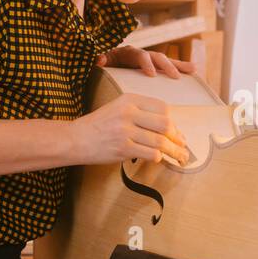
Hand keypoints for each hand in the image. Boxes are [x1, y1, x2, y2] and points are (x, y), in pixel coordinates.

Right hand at [68, 92, 188, 165]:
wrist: (75, 139)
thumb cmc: (99, 125)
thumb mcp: (118, 108)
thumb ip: (141, 113)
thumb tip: (170, 128)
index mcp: (129, 99)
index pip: (162, 108)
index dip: (173, 121)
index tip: (177, 132)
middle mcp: (128, 113)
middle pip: (165, 125)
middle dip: (178, 138)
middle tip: (183, 146)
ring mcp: (125, 131)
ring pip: (160, 142)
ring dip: (174, 152)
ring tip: (180, 157)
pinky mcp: (122, 148)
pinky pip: (150, 153)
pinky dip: (158, 157)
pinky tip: (159, 159)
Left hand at [96, 44, 195, 78]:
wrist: (104, 66)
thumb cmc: (103, 68)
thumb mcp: (101, 64)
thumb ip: (101, 61)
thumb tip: (99, 59)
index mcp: (128, 53)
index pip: (139, 55)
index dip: (146, 63)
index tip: (152, 74)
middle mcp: (141, 55)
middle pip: (156, 56)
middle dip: (167, 65)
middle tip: (175, 76)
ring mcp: (149, 61)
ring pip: (166, 61)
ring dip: (179, 65)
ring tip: (193, 69)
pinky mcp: (155, 69)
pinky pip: (168, 68)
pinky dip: (180, 69)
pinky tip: (193, 73)